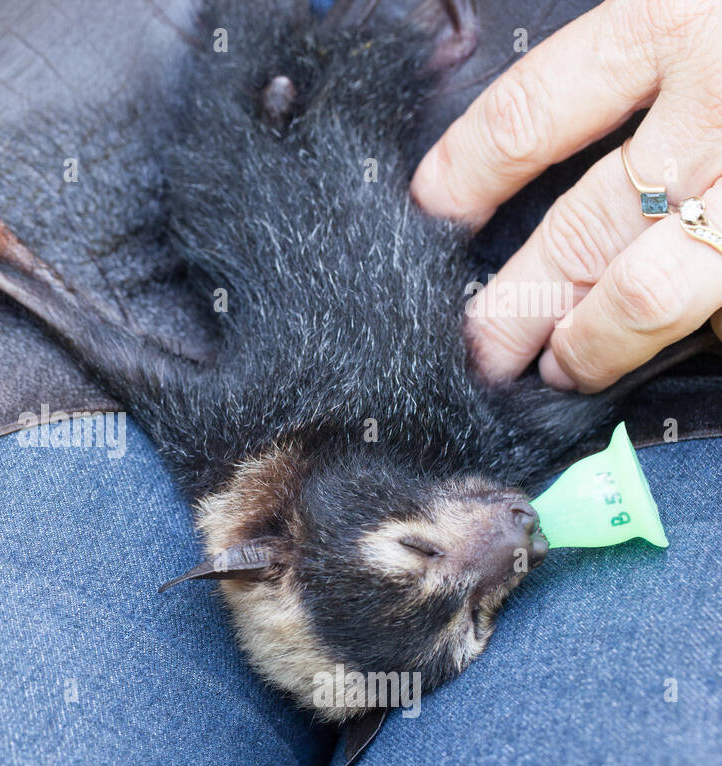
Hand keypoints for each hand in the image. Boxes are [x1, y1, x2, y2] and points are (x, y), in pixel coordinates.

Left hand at [411, 0, 721, 391]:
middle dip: (516, 298)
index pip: (531, 117)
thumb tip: (609, 112)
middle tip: (478, 346)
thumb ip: (658, 48)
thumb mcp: (705, 4)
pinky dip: (700, 336)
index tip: (432, 211)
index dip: (469, 173)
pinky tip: (668, 353)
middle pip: (577, 227)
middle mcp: (720, 109)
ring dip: (589, 342)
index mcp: (677, 19)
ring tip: (556, 369)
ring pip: (647, 291)